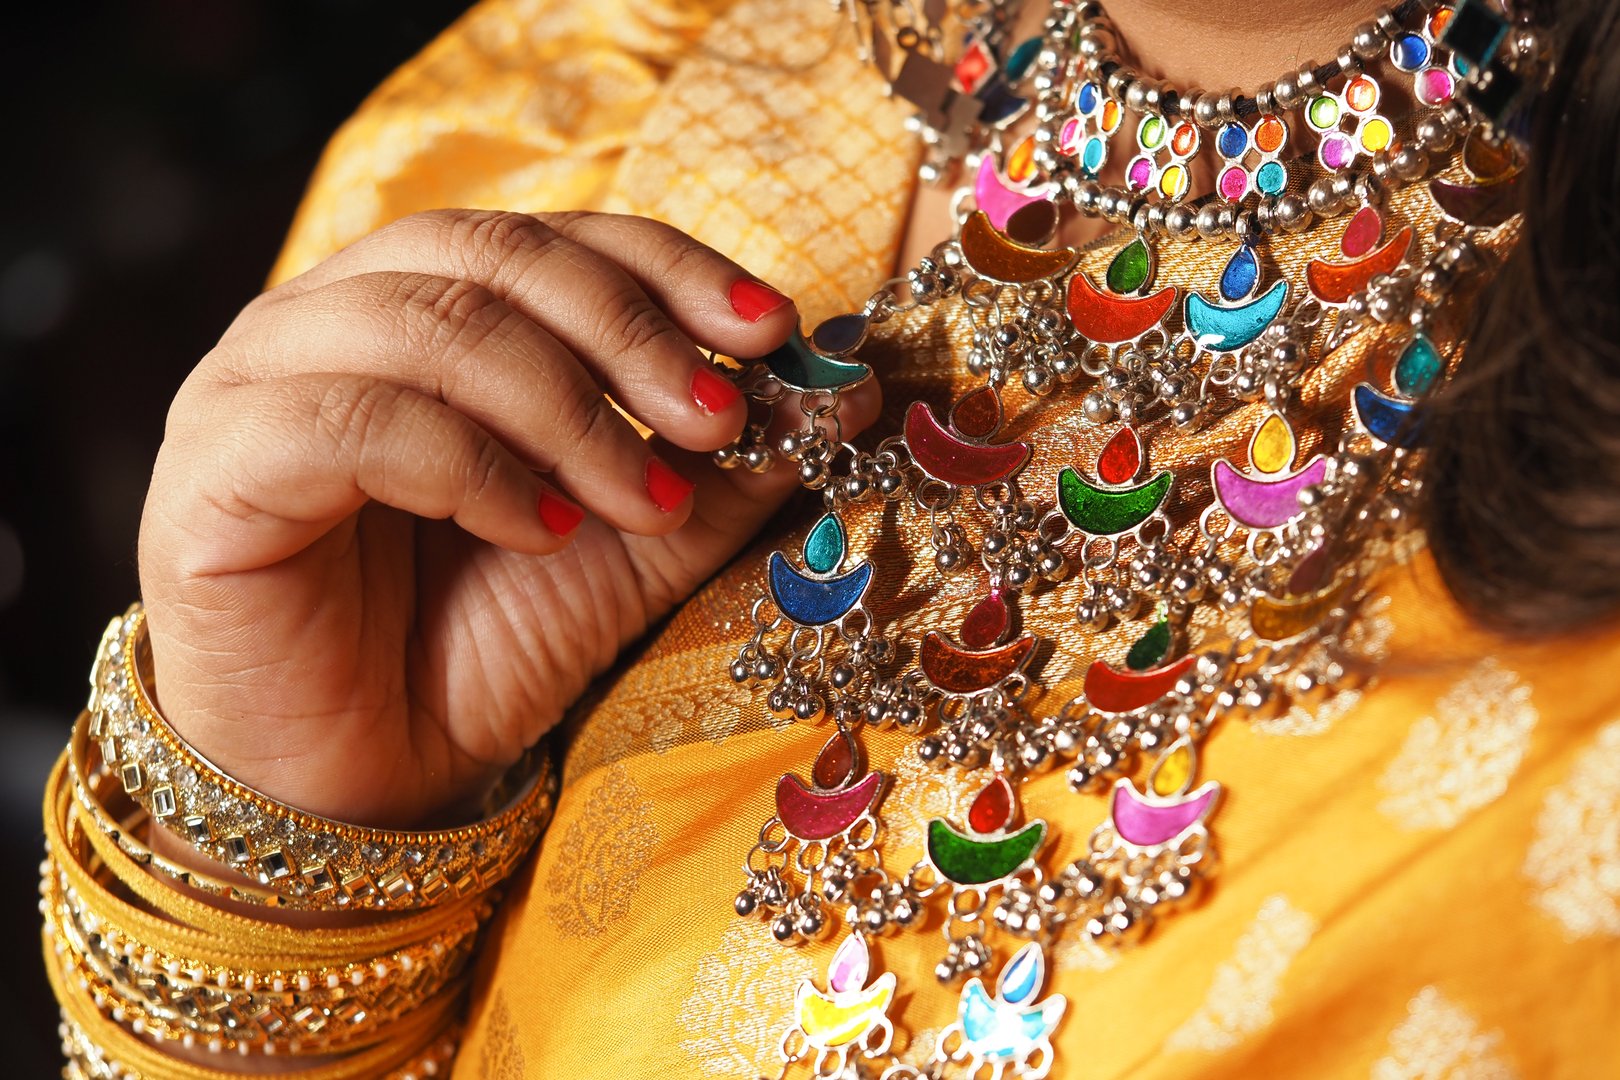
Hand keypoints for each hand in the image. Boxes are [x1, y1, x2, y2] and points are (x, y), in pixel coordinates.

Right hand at [138, 209, 880, 828]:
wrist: (368, 773)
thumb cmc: (487, 639)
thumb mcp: (637, 543)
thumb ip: (726, 466)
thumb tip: (852, 388)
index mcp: (425, 306)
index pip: (554, 238)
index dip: (668, 268)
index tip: (774, 331)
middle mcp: (332, 317)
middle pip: (493, 255)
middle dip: (629, 332)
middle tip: (719, 416)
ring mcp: (257, 382)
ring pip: (428, 324)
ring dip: (566, 408)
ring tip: (643, 501)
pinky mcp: (215, 468)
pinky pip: (353, 421)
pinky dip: (472, 466)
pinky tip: (541, 530)